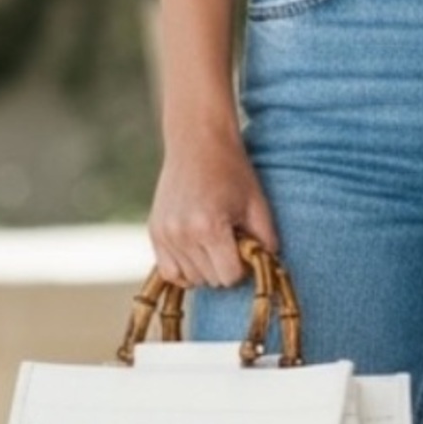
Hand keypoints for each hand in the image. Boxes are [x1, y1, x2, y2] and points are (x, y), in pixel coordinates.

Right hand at [148, 125, 278, 287]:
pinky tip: (198, 254)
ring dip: (206, 269)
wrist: (197, 143)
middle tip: (230, 242)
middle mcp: (182, 234)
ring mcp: (165, 234)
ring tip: (214, 243)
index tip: (245, 249)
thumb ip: (266, 243)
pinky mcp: (154, 232)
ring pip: (191, 279)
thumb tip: (268, 271)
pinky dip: (185, 270)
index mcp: (209, 227)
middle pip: (211, 280)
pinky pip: (169, 272)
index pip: (230, 276)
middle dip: (226, 268)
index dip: (243, 268)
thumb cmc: (233, 173)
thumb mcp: (258, 206)